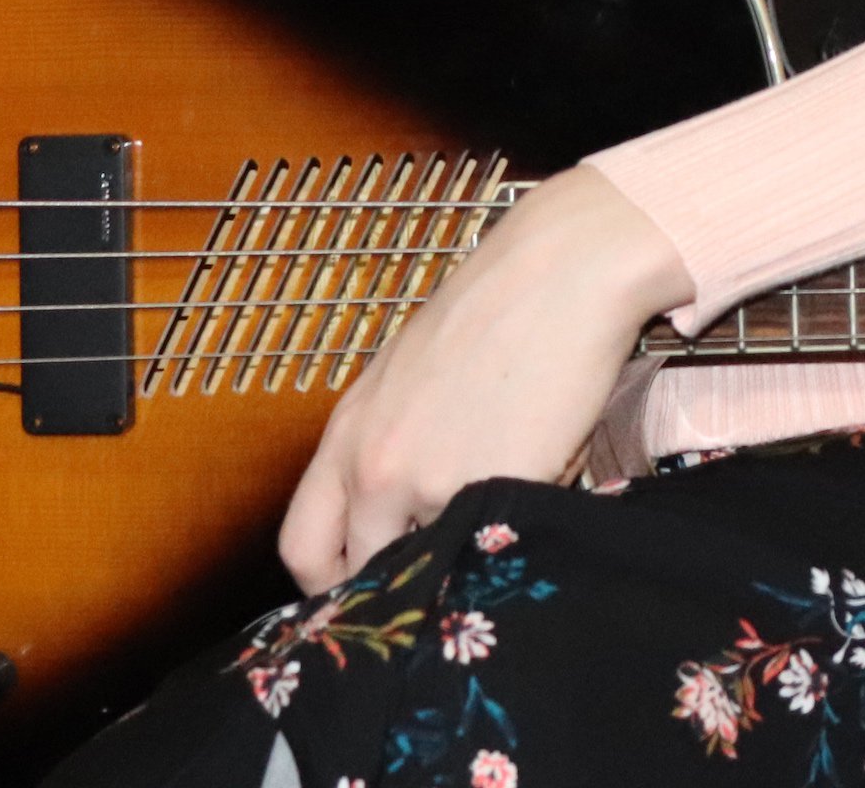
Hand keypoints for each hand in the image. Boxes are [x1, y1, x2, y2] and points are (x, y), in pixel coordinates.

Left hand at [278, 164, 692, 590]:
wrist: (562, 271)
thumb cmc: (496, 309)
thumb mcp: (409, 376)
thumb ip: (390, 446)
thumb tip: (403, 510)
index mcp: (346, 433)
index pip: (302, 544)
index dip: (329, 582)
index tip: (363, 586)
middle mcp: (371, 466)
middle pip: (351, 574)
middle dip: (385, 593)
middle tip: (424, 587)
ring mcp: (426, 483)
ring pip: (423, 566)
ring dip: (453, 561)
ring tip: (490, 523)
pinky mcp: (487, 489)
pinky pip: (485, 545)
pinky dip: (505, 537)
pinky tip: (533, 493)